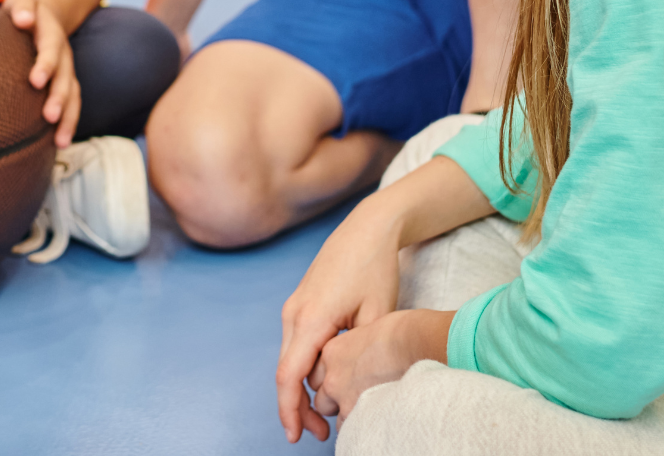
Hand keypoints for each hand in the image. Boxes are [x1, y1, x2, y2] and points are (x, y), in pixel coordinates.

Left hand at [2, 0, 80, 145]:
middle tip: (49, 116)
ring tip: (61, 141)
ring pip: (73, 95)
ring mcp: (67, 70)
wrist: (47, 12)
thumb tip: (23, 19)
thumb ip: (22, 6)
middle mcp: (63, 53)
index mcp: (51, 32)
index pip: (51, 47)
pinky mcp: (65, 83)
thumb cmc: (24, 9)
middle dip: (59, 97)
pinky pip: (72, 104)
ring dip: (68, 117)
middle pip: (66, 76)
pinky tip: (60, 144)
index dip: (46, 63)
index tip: (35, 80)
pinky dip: (69, 123)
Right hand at [276, 193, 406, 441]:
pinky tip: (327, 382)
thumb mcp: (377, 316)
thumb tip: (344, 390)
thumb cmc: (374, 268)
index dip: (290, 409)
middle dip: (299, 407)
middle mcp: (294, 313)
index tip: (295, 436)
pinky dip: (307, 368)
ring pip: (291, 359)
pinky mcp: (301, 304)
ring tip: (329, 413)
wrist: (367, 228)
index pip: (290, 375)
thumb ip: (357, 354)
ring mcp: (294, 307)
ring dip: (304, 388)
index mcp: (310, 318)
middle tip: (321, 434)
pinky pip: (298, 344)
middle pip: (287, 372)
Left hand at [307, 309, 451, 425]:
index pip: (320, 376)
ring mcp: (343, 398)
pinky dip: (362, 427)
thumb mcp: (368, 332)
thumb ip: (357, 352)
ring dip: (350, 416)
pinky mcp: (357, 414)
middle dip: (337, 402)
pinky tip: (381, 417)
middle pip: (323, 399)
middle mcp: (332, 376)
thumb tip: (364, 361)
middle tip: (362, 398)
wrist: (415, 346)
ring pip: (336, 418)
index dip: (335, 382)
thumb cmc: (403, 334)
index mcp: (333, 352)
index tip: (350, 383)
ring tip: (375, 408)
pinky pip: (352, 430)